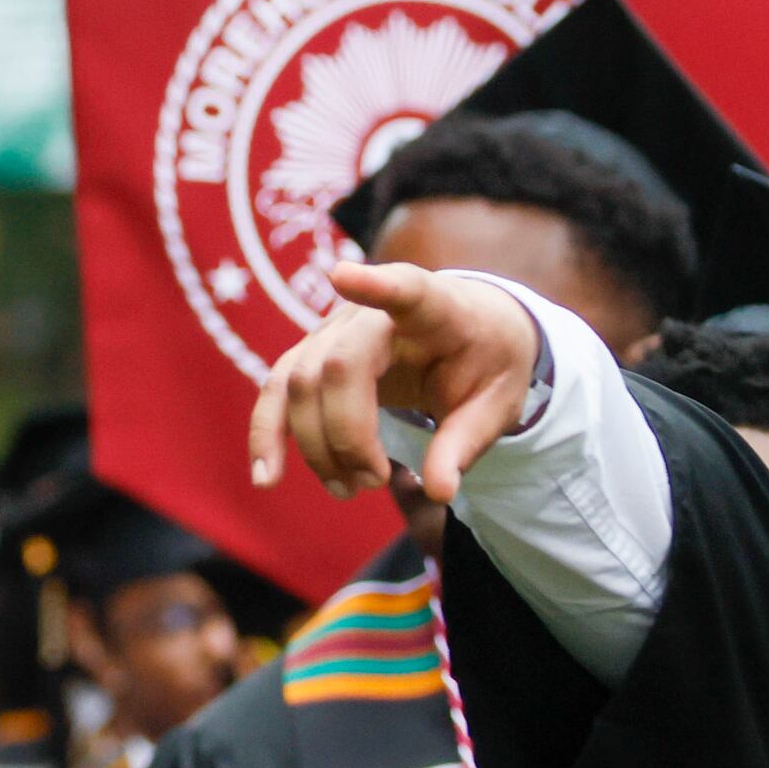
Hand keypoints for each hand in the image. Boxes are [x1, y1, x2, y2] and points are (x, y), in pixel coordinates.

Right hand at [251, 260, 542, 504]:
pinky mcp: (313, 355)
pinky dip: (268, 433)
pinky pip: (279, 391)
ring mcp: (334, 330)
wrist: (470, 333)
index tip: (341, 275)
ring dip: (316, 446)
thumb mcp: (500, 403)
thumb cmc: (486, 362)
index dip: (375, 286)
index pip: (405, 290)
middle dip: (347, 435)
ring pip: (300, 383)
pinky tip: (268, 479)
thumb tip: (438, 492)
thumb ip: (466, 443)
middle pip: (337, 366)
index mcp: (436, 310)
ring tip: (348, 490)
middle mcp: (371, 313)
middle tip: (377, 481)